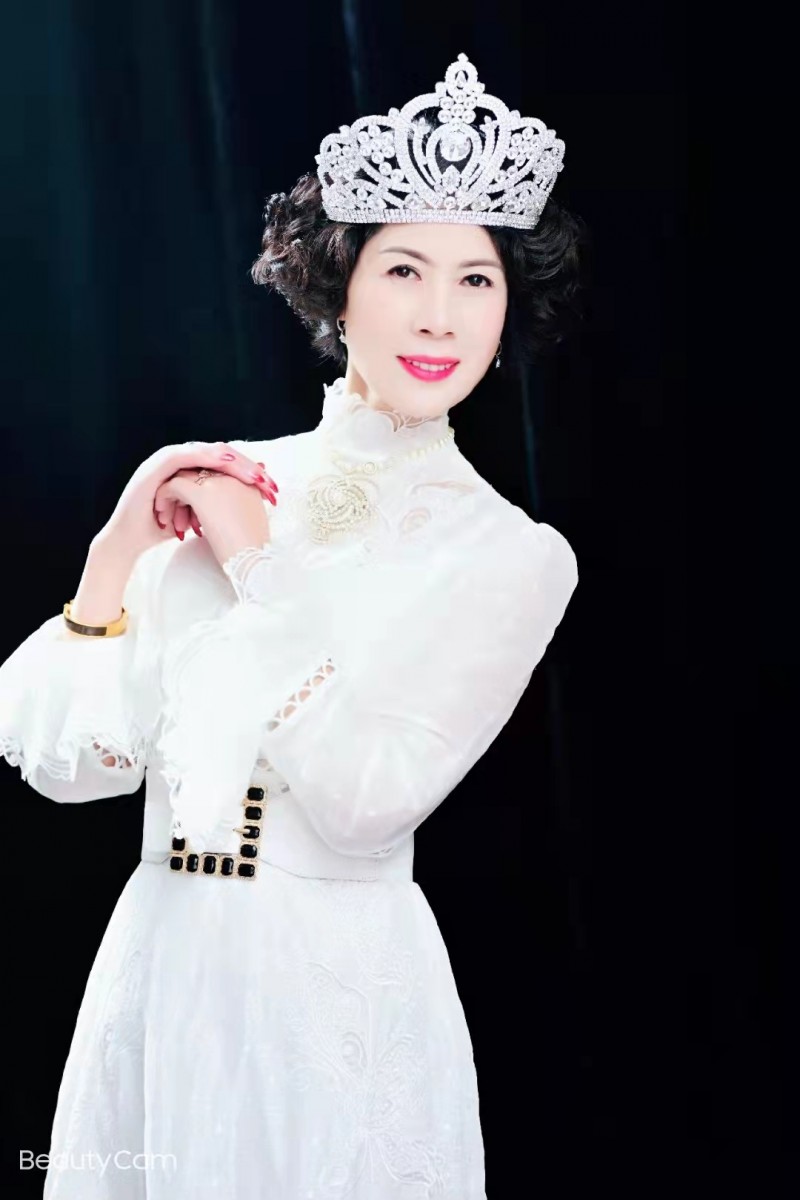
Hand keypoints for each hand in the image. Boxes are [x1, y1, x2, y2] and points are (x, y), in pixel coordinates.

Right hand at [93, 442, 277, 565]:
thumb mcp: (201, 516)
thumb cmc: (164, 529)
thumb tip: (251, 493)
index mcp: (192, 471)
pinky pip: (184, 455)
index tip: (273, 490)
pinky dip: (205, 457)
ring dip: (232, 462)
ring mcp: (167, 460)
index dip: (252, 475)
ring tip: (254, 474)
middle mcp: (181, 461)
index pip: (227, 466)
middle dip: (247, 468)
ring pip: (206, 452)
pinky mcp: (156, 465)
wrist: (131, 540)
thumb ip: (221, 502)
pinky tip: (224, 461)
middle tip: (269, 481)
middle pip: (221, 455)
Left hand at [153, 468, 272, 568]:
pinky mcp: (202, 494)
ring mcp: (217, 482)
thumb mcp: (249, 519)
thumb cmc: (251, 549)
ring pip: (184, 476)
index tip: (192, 511)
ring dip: (173, 496)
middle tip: (178, 517)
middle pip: (198, 472)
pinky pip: (175, 485)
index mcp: (246, 480)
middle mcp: (233, 475)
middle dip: (185, 492)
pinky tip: (164, 518)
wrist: (252, 562)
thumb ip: (239, 502)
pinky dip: (165, 498)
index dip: (200, 489)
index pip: (214, 473)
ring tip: (170, 521)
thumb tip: (225, 498)